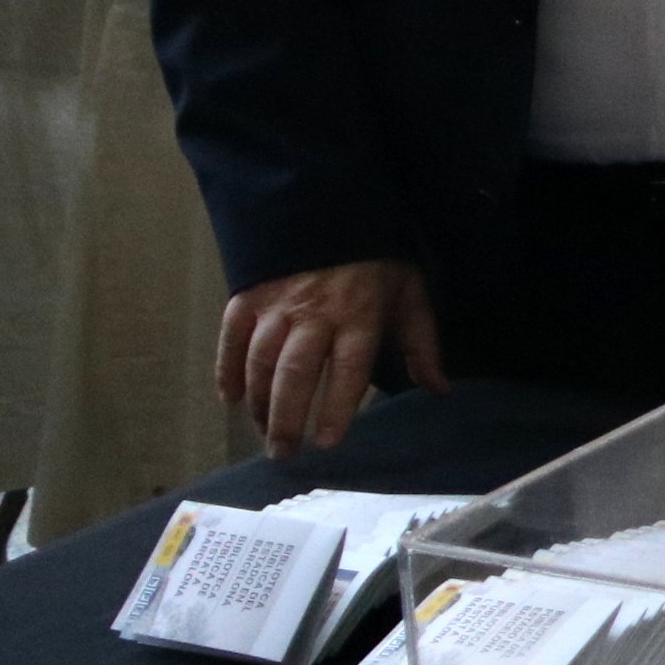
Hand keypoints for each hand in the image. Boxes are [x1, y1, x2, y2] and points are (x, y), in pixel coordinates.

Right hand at [216, 259, 445, 458]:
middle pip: (296, 373)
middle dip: (287, 418)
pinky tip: (230, 399)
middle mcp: (315, 312)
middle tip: (285, 453)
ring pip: (261, 361)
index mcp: (359, 315)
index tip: (328, 442)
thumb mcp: (409, 294)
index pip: (348, 370)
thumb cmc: (376, 261)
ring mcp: (277, 304)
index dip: (337, 408)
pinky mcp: (248, 295)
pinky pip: (231, 338)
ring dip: (259, 403)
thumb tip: (439, 389)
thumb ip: (421, 343)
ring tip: (264, 433)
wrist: (332, 210)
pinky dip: (226, 370)